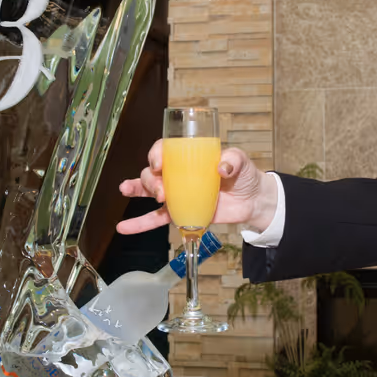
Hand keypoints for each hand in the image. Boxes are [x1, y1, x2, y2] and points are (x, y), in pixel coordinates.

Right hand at [116, 142, 278, 234]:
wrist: (252, 201)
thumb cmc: (244, 176)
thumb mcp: (241, 162)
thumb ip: (233, 160)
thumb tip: (222, 167)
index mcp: (189, 157)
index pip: (165, 150)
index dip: (156, 153)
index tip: (158, 163)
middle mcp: (178, 174)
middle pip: (153, 171)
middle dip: (149, 179)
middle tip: (161, 192)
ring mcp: (177, 195)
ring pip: (149, 191)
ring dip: (137, 190)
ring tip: (126, 191)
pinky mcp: (180, 214)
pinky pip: (156, 219)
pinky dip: (139, 224)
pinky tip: (124, 227)